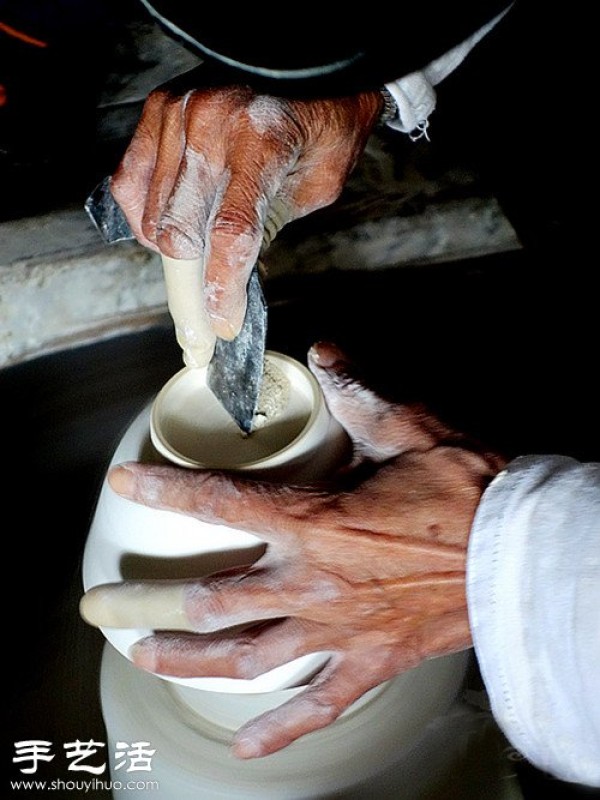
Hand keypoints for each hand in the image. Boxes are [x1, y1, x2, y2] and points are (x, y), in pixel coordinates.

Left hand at [80, 342, 504, 757]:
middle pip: (211, 600)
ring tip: (145, 658)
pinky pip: (318, 706)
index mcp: (314, 521)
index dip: (166, 489)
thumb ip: (356, 393)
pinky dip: (279, 728)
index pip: (219, 501)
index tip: (126, 484)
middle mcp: (311, 583)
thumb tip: (326, 352)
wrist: (521, 552)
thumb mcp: (407, 428)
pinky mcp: (371, 661)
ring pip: (248, 658)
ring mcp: (337, 630)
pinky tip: (245, 747)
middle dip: (149, 603)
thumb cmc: (465, 488)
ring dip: (190, 660)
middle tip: (106, 605)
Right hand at [110, 83, 382, 339]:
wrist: (312, 64)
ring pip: (153, 216)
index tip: (222, 324)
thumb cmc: (322, 126)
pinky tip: (167, 228)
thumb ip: (272, 229)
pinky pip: (128, 184)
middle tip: (205, 315)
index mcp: (263, 141)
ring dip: (174, 253)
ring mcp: (178, 115)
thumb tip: (232, 275)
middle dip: (194, 285)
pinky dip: (142, 217)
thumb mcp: (317, 186)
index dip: (223, 288)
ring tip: (199, 261)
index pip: (231, 233)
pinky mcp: (157, 112)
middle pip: (182, 232)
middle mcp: (212, 124)